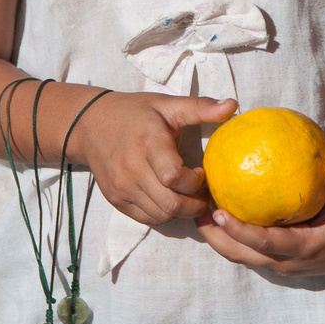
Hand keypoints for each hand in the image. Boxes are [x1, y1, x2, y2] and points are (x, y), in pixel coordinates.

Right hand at [75, 92, 236, 226]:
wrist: (91, 124)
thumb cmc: (136, 112)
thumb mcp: (167, 104)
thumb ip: (200, 107)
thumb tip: (233, 105)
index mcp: (147, 142)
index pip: (173, 177)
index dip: (194, 181)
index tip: (201, 171)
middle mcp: (131, 168)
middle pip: (171, 204)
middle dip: (194, 204)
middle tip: (203, 192)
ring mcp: (122, 187)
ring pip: (161, 216)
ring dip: (181, 211)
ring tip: (188, 195)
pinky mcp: (116, 199)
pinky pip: (147, 218)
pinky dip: (164, 214)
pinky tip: (170, 198)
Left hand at [195, 147, 324, 274]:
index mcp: (302, 249)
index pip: (263, 243)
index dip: (238, 231)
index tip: (217, 212)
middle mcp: (288, 262)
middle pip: (242, 256)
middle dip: (216, 239)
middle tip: (194, 213)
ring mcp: (283, 264)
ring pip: (243, 257)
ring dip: (220, 240)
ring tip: (199, 213)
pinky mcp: (282, 260)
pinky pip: (251, 250)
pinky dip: (234, 237)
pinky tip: (222, 211)